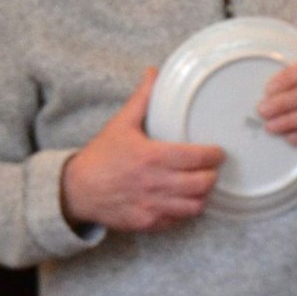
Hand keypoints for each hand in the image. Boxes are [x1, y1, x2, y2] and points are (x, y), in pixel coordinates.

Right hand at [60, 69, 222, 233]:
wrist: (78, 190)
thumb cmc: (101, 156)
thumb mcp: (121, 123)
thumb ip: (143, 99)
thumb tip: (154, 72)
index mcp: (152, 156)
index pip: (197, 158)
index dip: (214, 155)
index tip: (217, 152)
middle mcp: (156, 183)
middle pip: (202, 184)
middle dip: (212, 175)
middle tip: (211, 169)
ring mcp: (153, 206)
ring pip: (195, 206)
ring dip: (202, 196)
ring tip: (200, 186)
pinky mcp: (148, 223)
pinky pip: (178, 220)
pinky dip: (185, 211)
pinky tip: (183, 200)